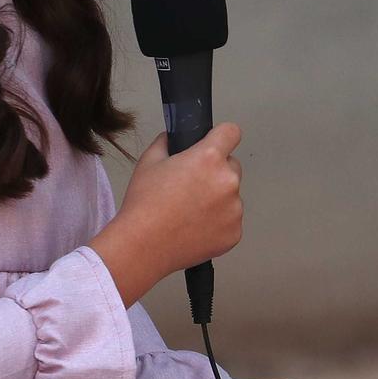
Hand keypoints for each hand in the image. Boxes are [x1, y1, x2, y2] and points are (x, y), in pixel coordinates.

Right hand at [93, 124, 244, 303]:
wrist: (142, 246)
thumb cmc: (144, 204)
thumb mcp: (149, 161)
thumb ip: (167, 142)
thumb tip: (175, 138)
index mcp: (209, 158)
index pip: (231, 132)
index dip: (222, 137)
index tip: (217, 143)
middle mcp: (228, 181)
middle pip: (232, 166)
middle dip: (216, 172)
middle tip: (191, 187)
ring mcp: (235, 209)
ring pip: (232, 196)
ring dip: (218, 200)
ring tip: (189, 212)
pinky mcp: (235, 233)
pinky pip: (231, 221)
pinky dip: (218, 223)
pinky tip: (195, 228)